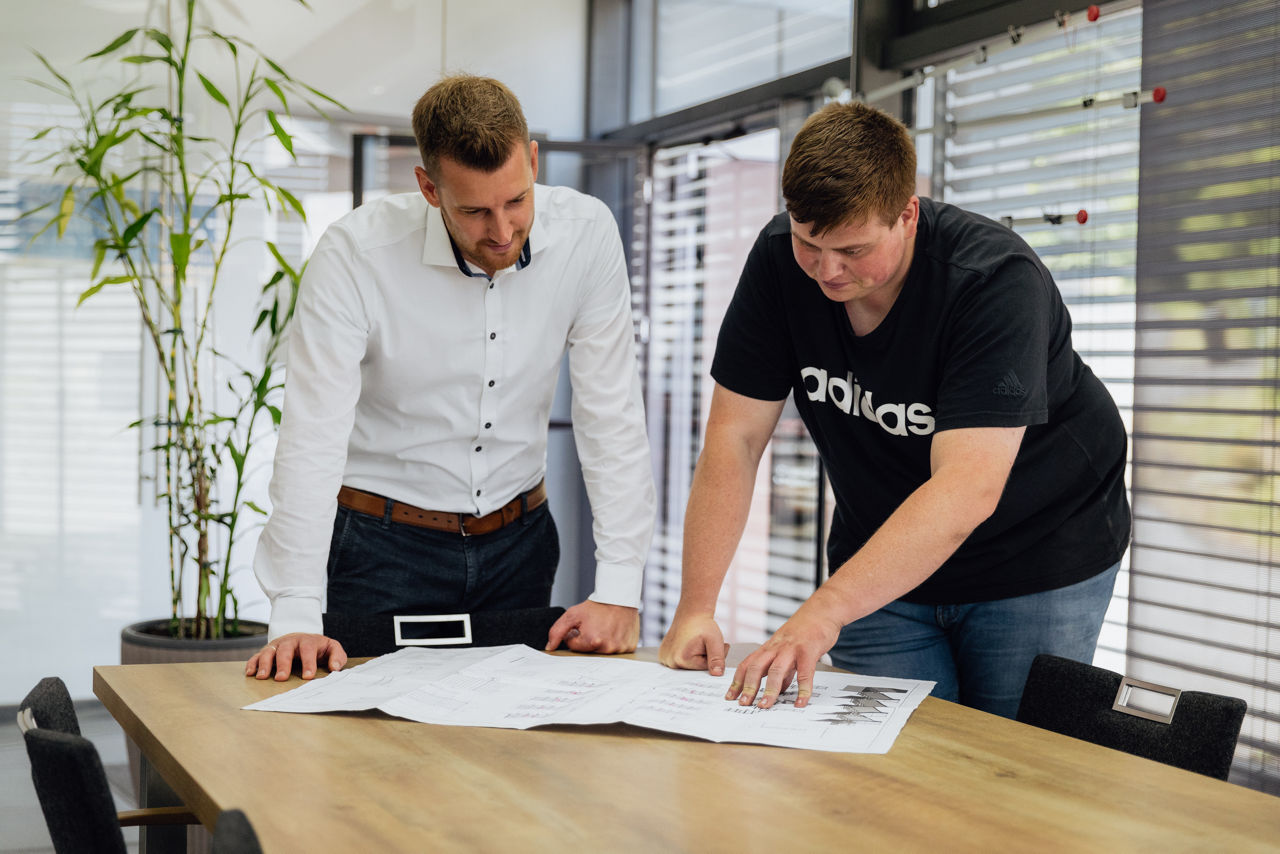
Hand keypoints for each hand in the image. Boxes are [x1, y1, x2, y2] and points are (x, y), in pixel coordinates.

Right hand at [244, 633, 347, 681]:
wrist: (305, 639)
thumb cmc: (319, 648)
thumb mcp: (332, 649)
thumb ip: (337, 657)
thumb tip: (334, 668)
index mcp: (308, 641)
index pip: (308, 649)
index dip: (308, 663)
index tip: (308, 677)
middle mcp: (291, 641)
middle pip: (286, 649)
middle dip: (284, 664)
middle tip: (282, 678)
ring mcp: (278, 645)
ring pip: (269, 651)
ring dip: (265, 664)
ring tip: (263, 677)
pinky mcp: (268, 651)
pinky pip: (257, 655)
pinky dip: (253, 663)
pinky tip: (250, 673)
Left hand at [545, 601, 638, 652]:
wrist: (620, 597)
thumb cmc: (597, 606)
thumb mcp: (573, 615)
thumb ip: (557, 631)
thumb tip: (549, 647)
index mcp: (592, 642)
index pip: (575, 646)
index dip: (575, 635)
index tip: (582, 626)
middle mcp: (607, 648)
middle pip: (589, 651)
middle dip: (588, 640)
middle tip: (595, 626)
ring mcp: (620, 649)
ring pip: (603, 652)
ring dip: (602, 642)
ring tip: (605, 627)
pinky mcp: (630, 647)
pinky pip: (618, 650)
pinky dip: (615, 642)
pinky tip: (615, 631)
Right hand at [658, 613, 728, 675]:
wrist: (690, 613)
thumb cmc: (703, 625)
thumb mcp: (715, 640)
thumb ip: (717, 659)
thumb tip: (717, 675)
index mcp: (681, 659)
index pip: (705, 669)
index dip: (713, 657)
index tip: (713, 645)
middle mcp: (670, 661)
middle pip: (695, 669)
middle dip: (704, 658)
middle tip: (706, 644)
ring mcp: (664, 659)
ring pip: (688, 666)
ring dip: (695, 657)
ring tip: (696, 643)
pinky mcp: (663, 656)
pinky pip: (680, 662)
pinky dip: (686, 656)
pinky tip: (688, 645)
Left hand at [726, 608, 842, 708]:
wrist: (822, 611)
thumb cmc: (804, 630)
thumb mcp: (787, 649)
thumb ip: (783, 669)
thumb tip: (778, 688)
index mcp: (769, 648)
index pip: (748, 664)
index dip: (738, 681)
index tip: (730, 696)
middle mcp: (776, 648)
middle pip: (756, 667)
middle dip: (748, 687)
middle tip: (744, 703)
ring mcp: (791, 649)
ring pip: (776, 670)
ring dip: (769, 690)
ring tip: (765, 706)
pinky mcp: (808, 651)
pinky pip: (805, 673)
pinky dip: (802, 690)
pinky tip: (800, 702)